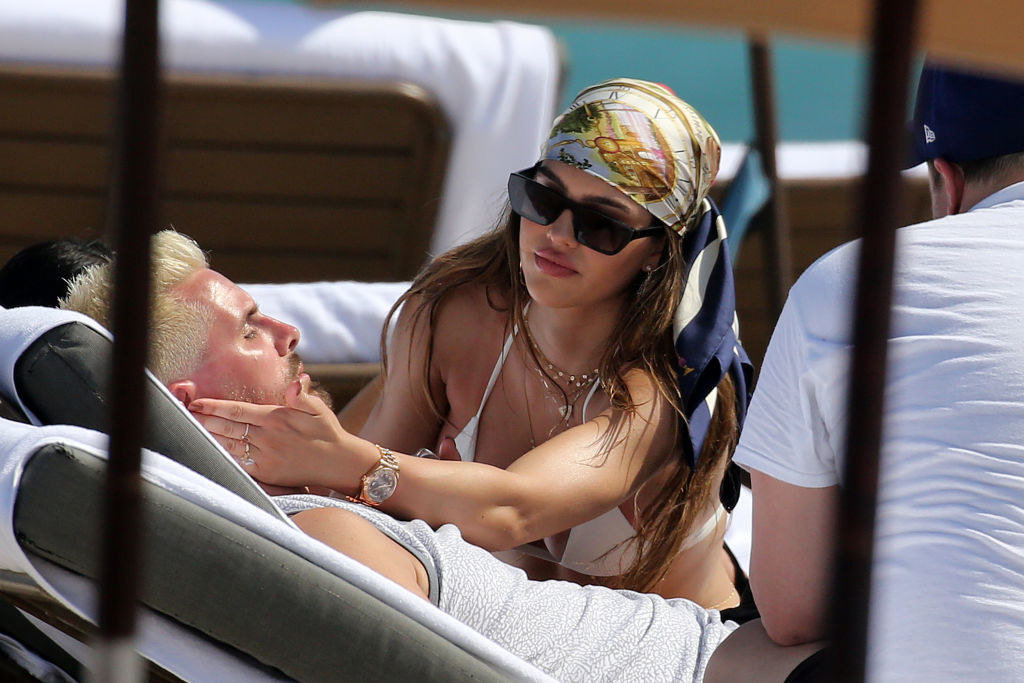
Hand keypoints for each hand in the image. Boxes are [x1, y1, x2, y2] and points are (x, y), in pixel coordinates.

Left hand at [189, 379, 363, 488]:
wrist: (338, 463)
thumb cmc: (327, 432)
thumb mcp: (318, 409)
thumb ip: (302, 396)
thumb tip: (297, 382)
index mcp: (276, 419)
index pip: (237, 411)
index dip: (214, 407)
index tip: (197, 402)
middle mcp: (267, 438)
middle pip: (227, 428)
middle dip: (204, 421)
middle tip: (186, 414)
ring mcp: (265, 457)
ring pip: (229, 445)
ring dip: (210, 437)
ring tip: (193, 430)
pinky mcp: (266, 473)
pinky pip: (238, 463)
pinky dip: (223, 455)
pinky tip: (212, 449)